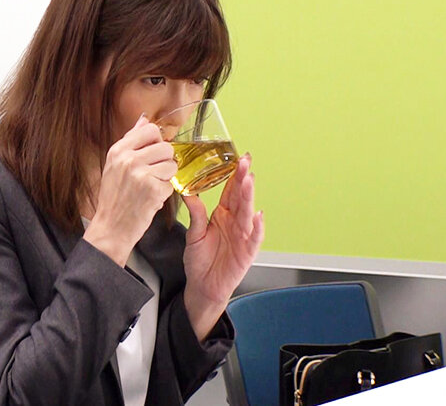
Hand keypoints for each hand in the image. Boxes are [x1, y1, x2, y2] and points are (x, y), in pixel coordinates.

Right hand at [83, 115, 176, 265]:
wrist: (110, 227)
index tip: (153, 154)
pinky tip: (150, 199)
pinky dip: (164, 193)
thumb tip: (144, 119)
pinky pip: (170, 184)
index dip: (157, 141)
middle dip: (164, 162)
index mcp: (118, 150)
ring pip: (171, 165)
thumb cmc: (114, 197)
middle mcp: (128, 159)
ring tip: (151, 187)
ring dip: (166, 178)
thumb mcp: (114, 164)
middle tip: (153, 175)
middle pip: (166, 147)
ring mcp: (141, 174)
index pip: (150, 129)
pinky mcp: (153, 190)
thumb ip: (130, 141)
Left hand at [182, 154, 264, 339]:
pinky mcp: (247, 252)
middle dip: (243, 180)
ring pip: (248, 213)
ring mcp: (243, 236)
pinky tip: (258, 216)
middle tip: (245, 162)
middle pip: (241, 198)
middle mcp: (235, 222)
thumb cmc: (200, 261)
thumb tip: (188, 192)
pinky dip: (257, 227)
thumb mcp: (193, 234)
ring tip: (248, 181)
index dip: (234, 175)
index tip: (237, 158)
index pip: (231, 191)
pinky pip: (254, 238)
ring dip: (249, 197)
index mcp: (223, 215)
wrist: (203, 286)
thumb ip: (195, 214)